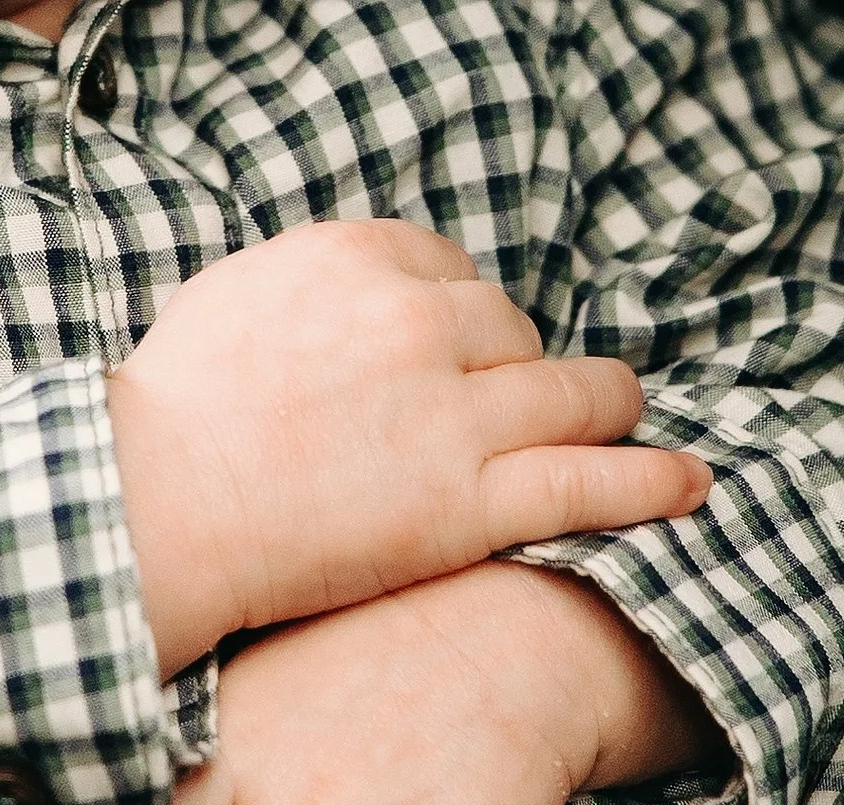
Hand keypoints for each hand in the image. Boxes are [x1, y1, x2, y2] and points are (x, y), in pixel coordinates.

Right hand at [110, 219, 711, 672]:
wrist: (152, 508)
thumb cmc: (167, 423)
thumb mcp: (232, 303)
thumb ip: (310, 294)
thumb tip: (343, 302)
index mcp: (359, 257)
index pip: (453, 271)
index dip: (467, 321)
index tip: (464, 356)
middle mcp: (421, 319)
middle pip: (514, 330)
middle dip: (520, 369)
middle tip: (518, 408)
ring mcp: (455, 411)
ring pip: (575, 394)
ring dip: (604, 410)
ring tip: (621, 426)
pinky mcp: (473, 502)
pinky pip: (590, 481)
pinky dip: (650, 481)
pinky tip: (690, 485)